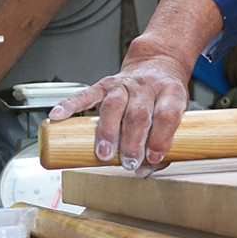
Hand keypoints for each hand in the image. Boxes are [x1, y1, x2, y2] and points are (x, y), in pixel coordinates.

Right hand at [48, 0, 221, 177]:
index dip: (161, 137)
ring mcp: (125, 84)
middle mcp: (147, 86)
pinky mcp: (104, 84)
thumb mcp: (178, 115)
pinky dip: (70, 105)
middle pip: (138, 114)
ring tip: (103, 154)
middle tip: (129, 162)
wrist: (157, 64)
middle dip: (132, 141)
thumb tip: (144, 172)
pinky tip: (58, 116)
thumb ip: (164, 145)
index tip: (154, 156)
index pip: (167, 114)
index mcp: (171, 92)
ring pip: (114, 105)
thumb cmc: (165, 98)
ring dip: (108, 132)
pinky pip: (86, 94)